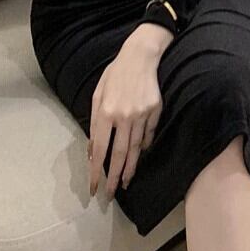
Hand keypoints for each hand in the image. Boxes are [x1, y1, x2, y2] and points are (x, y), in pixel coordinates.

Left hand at [88, 30, 168, 198]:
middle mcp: (124, 116)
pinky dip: (143, 147)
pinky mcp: (155, 111)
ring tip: (125, 183)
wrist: (141, 56)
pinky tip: (138, 158)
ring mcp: (142, 114)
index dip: (97, 170)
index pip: (100, 149)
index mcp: (105, 111)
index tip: (94, 187)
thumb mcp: (98, 94)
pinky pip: (148, 134)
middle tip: (111, 194)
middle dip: (114, 177)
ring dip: (129, 168)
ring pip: (135, 149)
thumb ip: (95, 121)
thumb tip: (94, 148)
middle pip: (119, 154)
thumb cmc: (115, 74)